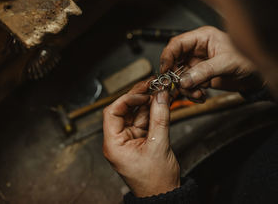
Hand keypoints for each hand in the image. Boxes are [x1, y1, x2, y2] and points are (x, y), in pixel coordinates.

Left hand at [103, 80, 179, 196]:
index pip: (113, 112)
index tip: (143, 92)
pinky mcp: (142, 139)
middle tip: (153, 84)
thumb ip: (160, 118)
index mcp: (114, 144)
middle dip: (139, 96)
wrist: (164, 195)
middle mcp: (120, 140)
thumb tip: (161, 95)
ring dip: (149, 102)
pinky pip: (147, 120)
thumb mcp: (158, 145)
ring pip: (138, 113)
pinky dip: (154, 111)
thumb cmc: (155, 181)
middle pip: (126, 110)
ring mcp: (131, 139)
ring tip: (161, 90)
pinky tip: (162, 101)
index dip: (127, 99)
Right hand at [160, 26, 263, 101]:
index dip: (168, 56)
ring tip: (197, 94)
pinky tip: (201, 96)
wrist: (259, 78)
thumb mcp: (227, 63)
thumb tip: (184, 79)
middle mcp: (198, 49)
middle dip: (176, 75)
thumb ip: (204, 71)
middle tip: (180, 86)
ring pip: (180, 75)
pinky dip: (192, 92)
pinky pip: (189, 85)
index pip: (177, 43)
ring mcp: (199, 64)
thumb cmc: (249, 62)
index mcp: (203, 37)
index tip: (165, 70)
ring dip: (185, 87)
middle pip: (175, 60)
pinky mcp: (202, 76)